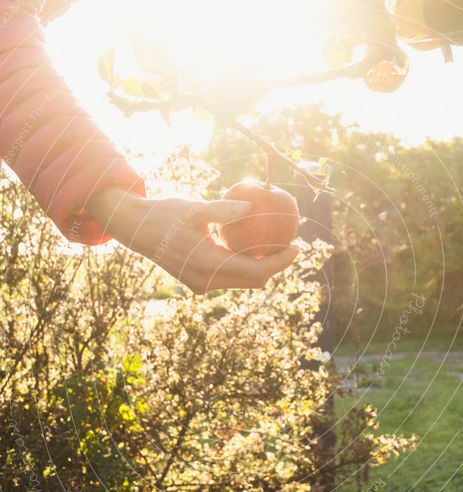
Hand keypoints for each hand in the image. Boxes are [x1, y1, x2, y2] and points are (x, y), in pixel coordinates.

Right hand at [88, 187, 298, 293]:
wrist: (135, 229)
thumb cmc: (164, 214)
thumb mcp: (194, 208)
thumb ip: (223, 210)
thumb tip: (252, 207)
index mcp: (207, 265)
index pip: (256, 271)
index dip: (281, 262)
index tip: (298, 247)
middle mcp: (206, 281)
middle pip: (253, 281)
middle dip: (277, 266)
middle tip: (294, 246)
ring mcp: (201, 284)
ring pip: (242, 281)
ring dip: (262, 267)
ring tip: (279, 245)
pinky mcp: (198, 282)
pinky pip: (229, 276)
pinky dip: (245, 265)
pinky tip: (256, 247)